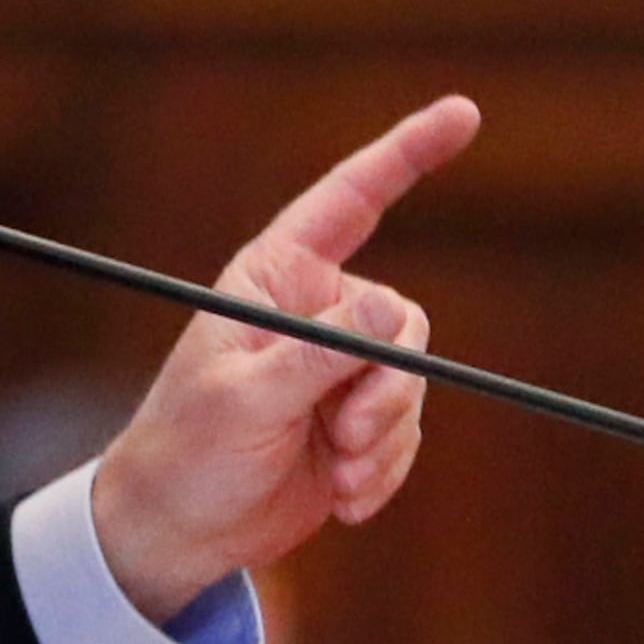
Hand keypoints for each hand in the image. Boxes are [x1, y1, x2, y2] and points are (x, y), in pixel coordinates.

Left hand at [92, 97, 481, 619]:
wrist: (179, 531)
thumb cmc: (189, 451)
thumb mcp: (246, 398)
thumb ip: (319, 354)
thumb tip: (392, 312)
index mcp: (276, 278)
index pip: (352, 200)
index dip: (407, 154)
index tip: (464, 112)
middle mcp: (315, 313)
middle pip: (402, 323)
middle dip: (390, 386)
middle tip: (350, 435)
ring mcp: (339, 371)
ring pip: (412, 385)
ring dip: (385, 439)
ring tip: (340, 475)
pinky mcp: (357, 424)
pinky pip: (408, 434)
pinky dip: (386, 471)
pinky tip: (345, 500)